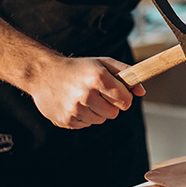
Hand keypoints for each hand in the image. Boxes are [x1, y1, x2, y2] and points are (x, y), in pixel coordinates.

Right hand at [29, 56, 145, 128]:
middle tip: (99, 94)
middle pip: (114, 113)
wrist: (44, 74)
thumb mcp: (103, 63)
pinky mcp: (66, 120)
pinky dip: (84, 116)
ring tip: (85, 98)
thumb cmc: (78, 68)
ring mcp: (75, 109)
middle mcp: (86, 94)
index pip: (125, 100)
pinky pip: (86, 124)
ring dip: (97, 111)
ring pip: (100, 120)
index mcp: (98, 78)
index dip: (124, 97)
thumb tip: (141, 91)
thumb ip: (126, 73)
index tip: (119, 93)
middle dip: (111, 104)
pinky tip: (75, 104)